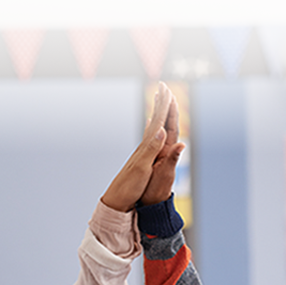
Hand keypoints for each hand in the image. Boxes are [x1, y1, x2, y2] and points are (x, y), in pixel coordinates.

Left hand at [102, 82, 176, 212]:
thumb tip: (161, 130)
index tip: (167, 89)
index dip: (164, 105)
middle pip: (156, 120)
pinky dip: (153, 128)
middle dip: (161, 103)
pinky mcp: (143, 158)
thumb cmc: (130, 185)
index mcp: (148, 146)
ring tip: (158, 99)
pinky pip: (150, 138)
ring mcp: (144, 151)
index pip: (159, 121)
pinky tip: (150, 125)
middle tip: (163, 85)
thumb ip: (153, 148)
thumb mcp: (143, 167)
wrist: (117, 199)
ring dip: (158, 112)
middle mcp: (146, 146)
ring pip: (153, 126)